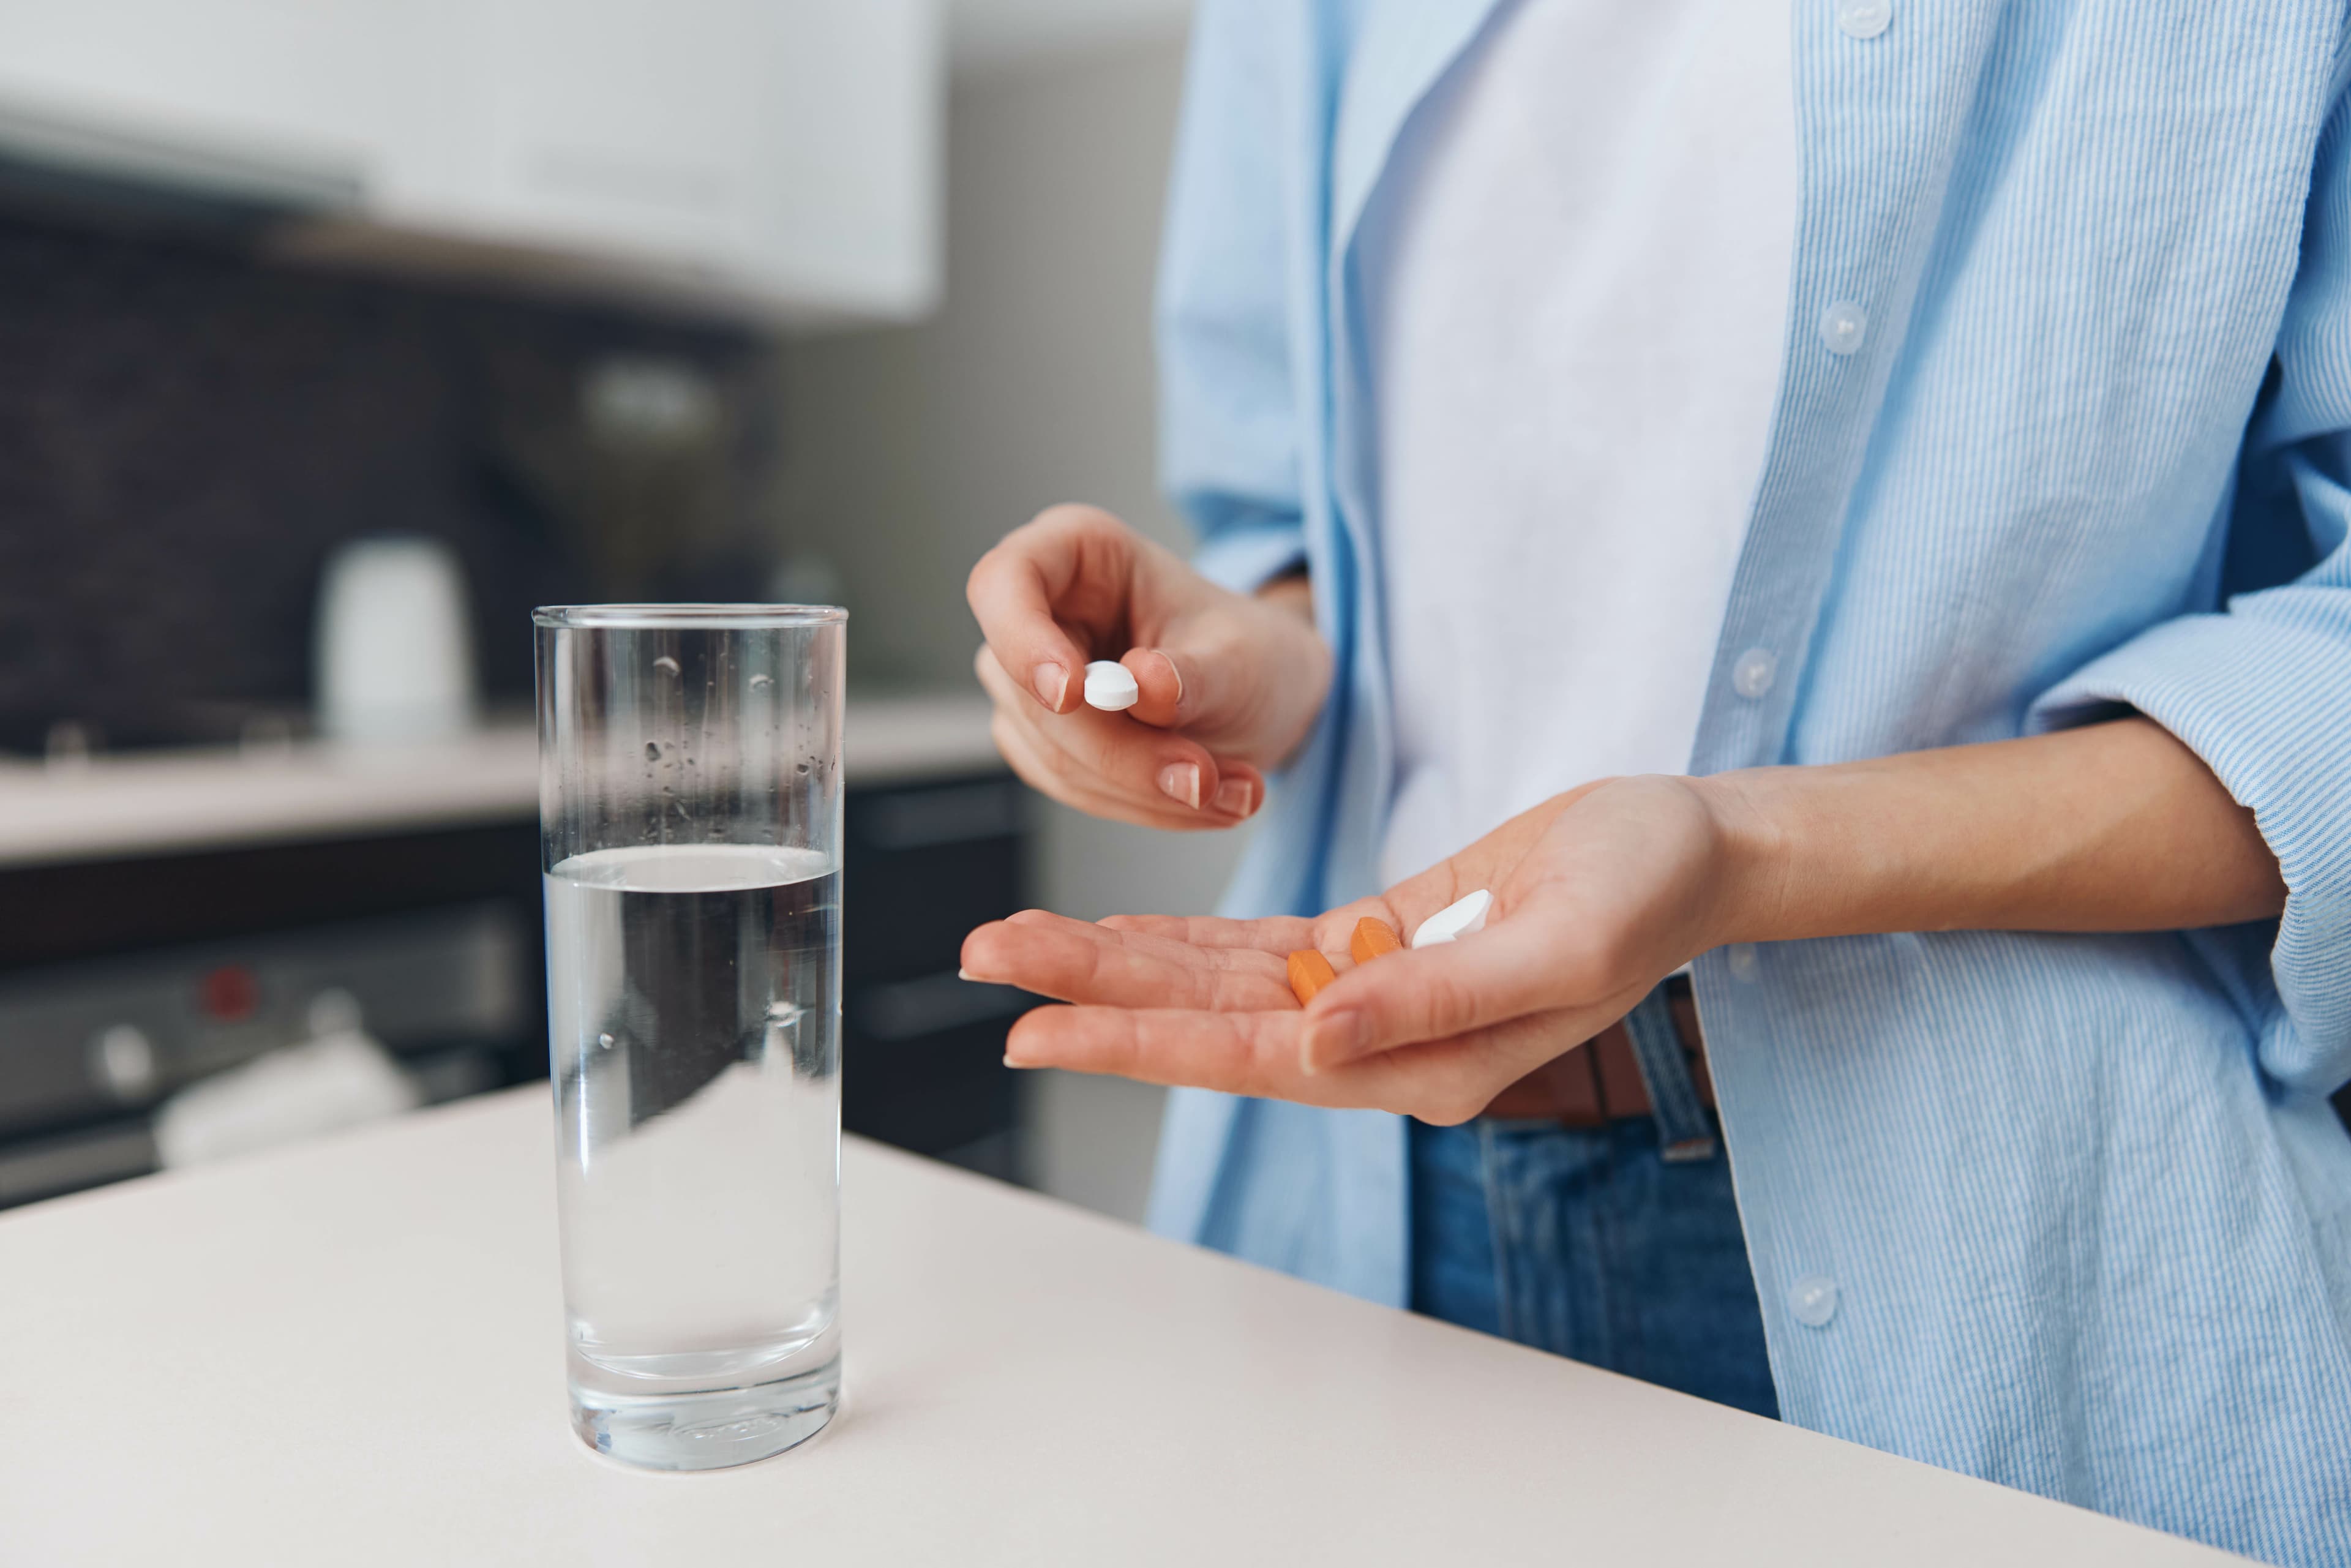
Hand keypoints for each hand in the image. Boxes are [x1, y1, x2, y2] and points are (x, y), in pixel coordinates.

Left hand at [960, 775, 1740, 1123]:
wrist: (1690, 851)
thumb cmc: (1644, 892)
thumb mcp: (1556, 941)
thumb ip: (1433, 998)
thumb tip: (1314, 1038)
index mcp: (1420, 1065)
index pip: (1246, 1059)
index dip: (1134, 1043)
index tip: (1033, 1031)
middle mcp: (1378, 1043)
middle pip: (1205, 1023)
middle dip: (1091, 997)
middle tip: (984, 965)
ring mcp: (1371, 996)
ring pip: (1217, 987)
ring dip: (1119, 965)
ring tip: (1021, 946)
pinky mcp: (1374, 943)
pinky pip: (1259, 954)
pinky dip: (1185, 943)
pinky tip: (1119, 933)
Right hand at [967, 504, 1330, 830]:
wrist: (1263, 695)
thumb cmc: (1246, 650)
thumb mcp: (1242, 656)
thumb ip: (1190, 674)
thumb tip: (1138, 687)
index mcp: (1076, 552)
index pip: (1005, 583)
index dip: (1023, 641)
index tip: (1072, 695)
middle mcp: (1040, 612)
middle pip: (1033, 694)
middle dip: (1123, 753)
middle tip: (1205, 780)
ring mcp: (1029, 682)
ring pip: (1053, 755)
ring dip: (1144, 789)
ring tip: (1235, 791)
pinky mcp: (1041, 741)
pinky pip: (1071, 787)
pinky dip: (1140, 803)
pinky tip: (1203, 800)